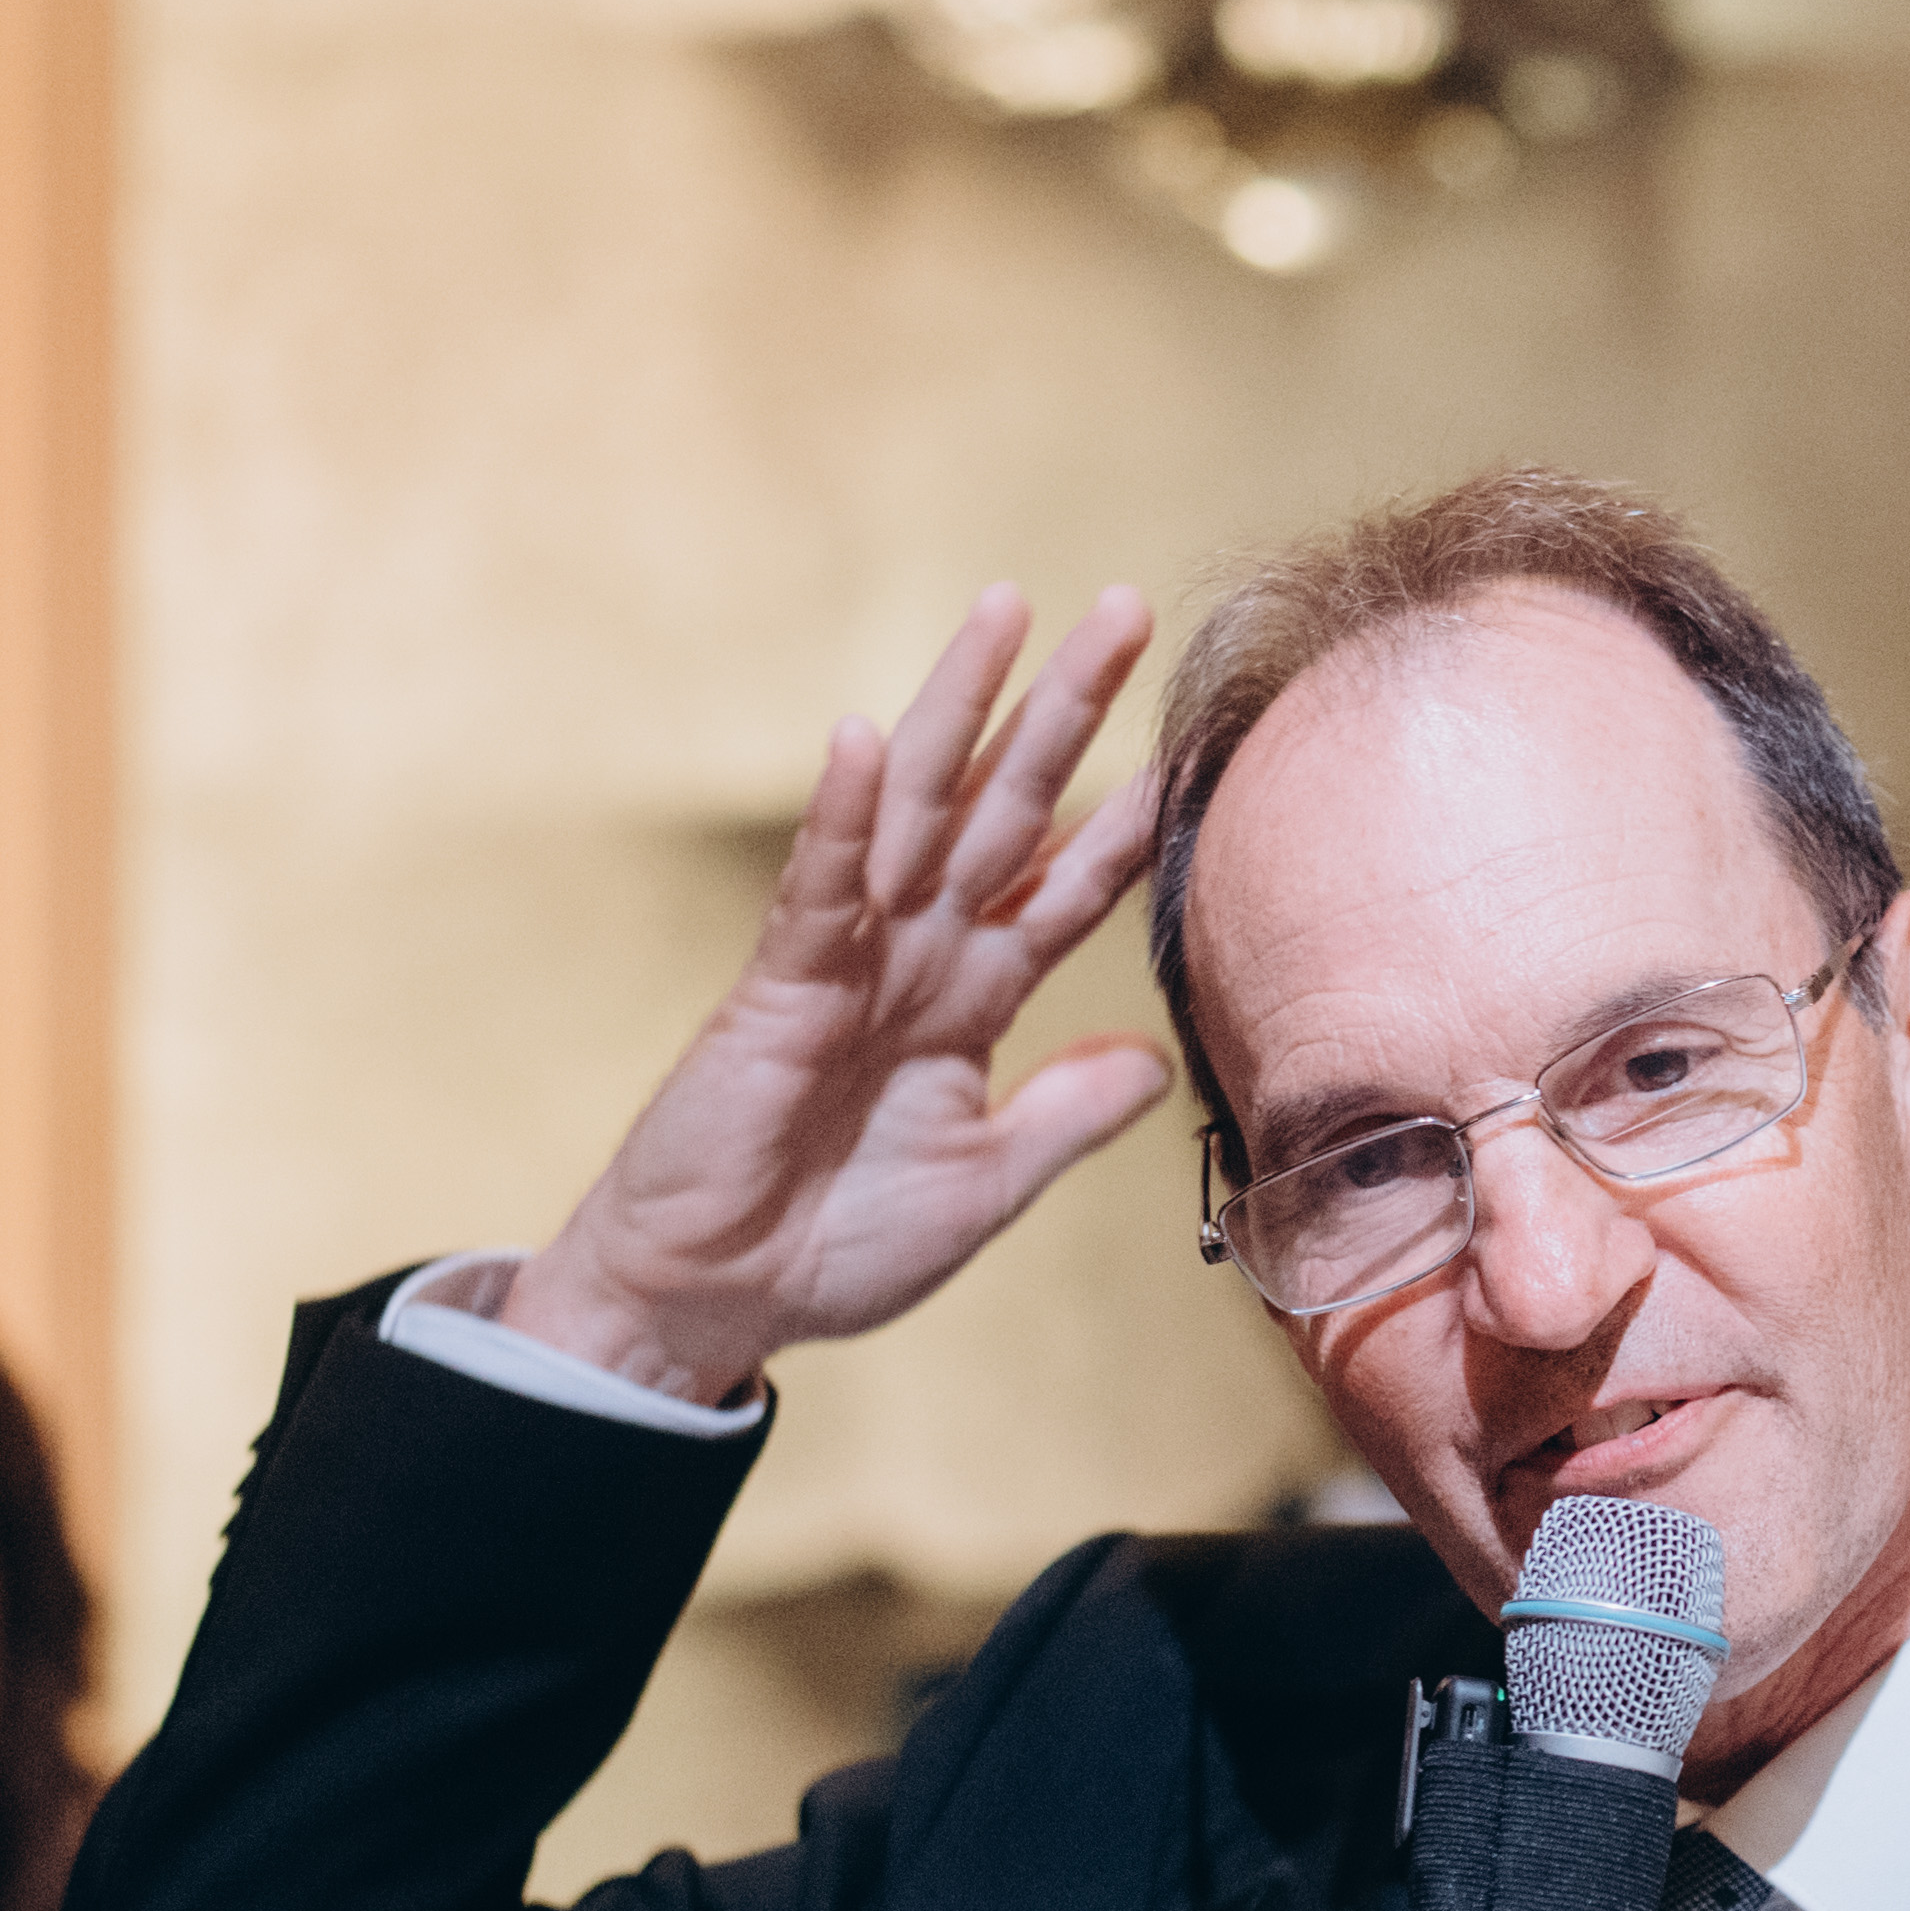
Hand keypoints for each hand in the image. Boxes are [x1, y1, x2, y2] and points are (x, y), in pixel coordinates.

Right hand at [499, 583, 1172, 1402]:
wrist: (720, 1301)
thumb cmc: (836, 1244)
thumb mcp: (987, 1184)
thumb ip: (1066, 1113)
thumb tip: (1155, 1056)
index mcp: (970, 998)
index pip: (1065, 885)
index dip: (1126, 817)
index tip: (1190, 742)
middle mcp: (916, 954)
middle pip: (1004, 808)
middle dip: (1063, 712)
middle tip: (1123, 609)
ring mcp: (847, 960)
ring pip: (915, 810)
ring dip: (957, 711)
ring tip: (1003, 614)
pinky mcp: (778, 989)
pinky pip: (816, 890)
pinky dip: (838, 817)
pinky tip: (861, 738)